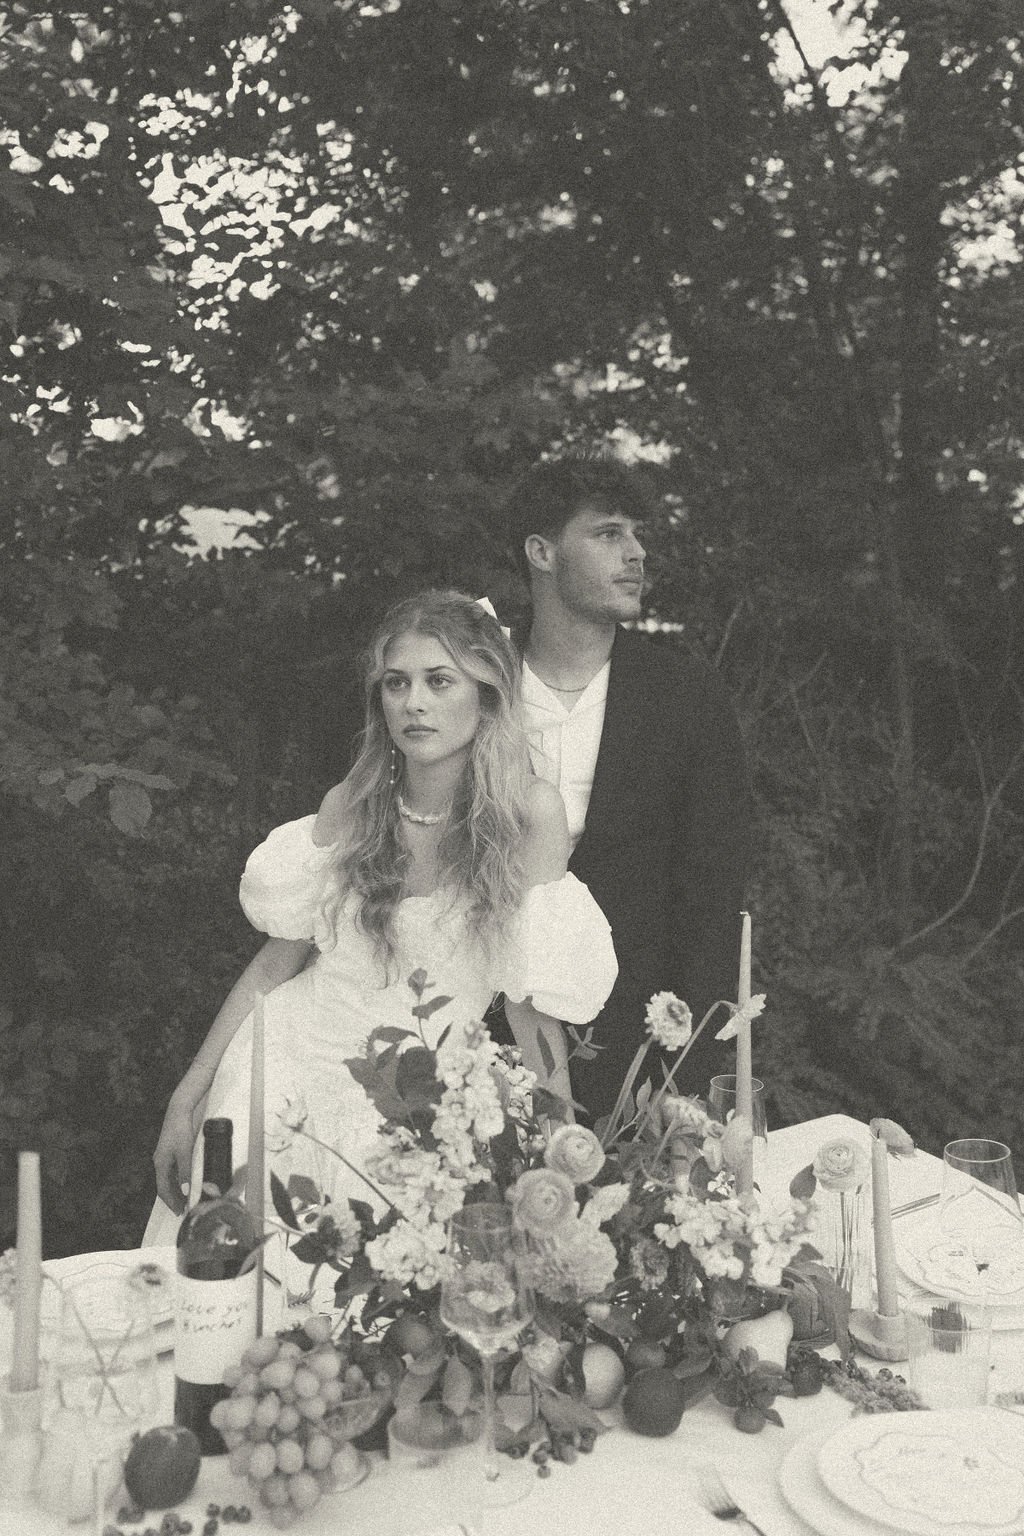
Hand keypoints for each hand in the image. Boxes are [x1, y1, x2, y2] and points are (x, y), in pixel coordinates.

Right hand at [152, 1092, 203, 1214]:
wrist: (178, 1111)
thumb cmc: (180, 1130)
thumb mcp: (185, 1153)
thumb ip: (185, 1172)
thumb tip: (185, 1191)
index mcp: (160, 1164)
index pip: (163, 1189)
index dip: (171, 1201)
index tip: (178, 1211)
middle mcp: (159, 1162)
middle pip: (164, 1185)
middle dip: (172, 1198)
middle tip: (182, 1210)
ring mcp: (163, 1157)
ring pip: (167, 1179)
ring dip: (174, 1190)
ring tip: (184, 1200)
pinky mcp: (169, 1152)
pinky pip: (171, 1171)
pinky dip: (176, 1180)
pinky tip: (184, 1183)